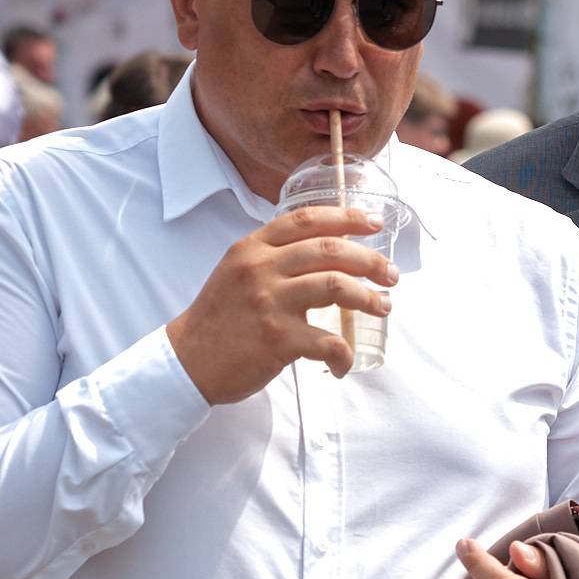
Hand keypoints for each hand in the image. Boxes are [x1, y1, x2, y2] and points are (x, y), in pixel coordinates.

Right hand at [166, 203, 397, 403]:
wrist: (188, 360)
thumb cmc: (220, 318)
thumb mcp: (237, 271)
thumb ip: (273, 257)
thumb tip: (326, 252)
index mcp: (252, 247)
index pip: (306, 220)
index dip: (346, 217)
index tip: (374, 222)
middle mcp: (261, 268)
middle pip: (330, 250)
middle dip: (370, 261)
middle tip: (391, 275)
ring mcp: (269, 302)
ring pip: (336, 286)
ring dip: (369, 298)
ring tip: (383, 307)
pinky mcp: (278, 338)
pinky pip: (328, 341)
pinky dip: (344, 353)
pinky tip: (345, 362)